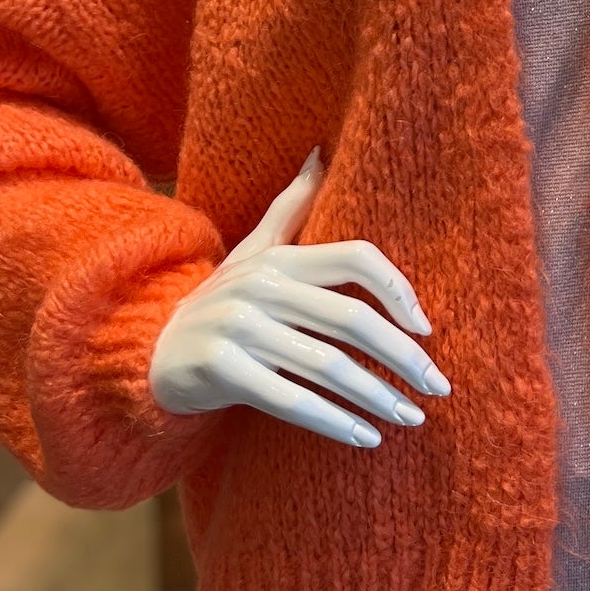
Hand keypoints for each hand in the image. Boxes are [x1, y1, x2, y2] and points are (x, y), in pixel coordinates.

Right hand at [148, 150, 449, 447]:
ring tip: (410, 417)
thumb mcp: (251, 251)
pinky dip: (334, 423)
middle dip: (403, 357)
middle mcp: (261, 288)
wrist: (151, 350)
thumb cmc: (219, 301)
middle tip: (438, 385)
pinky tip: (367, 439)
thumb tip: (321, 151)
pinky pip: (291, 400)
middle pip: (351, 320)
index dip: (399, 289)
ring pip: (328, 366)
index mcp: (279, 259)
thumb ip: (291, 208)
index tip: (427, 329)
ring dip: (377, 397)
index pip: (355, 259)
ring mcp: (239, 328)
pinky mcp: (223, 371)